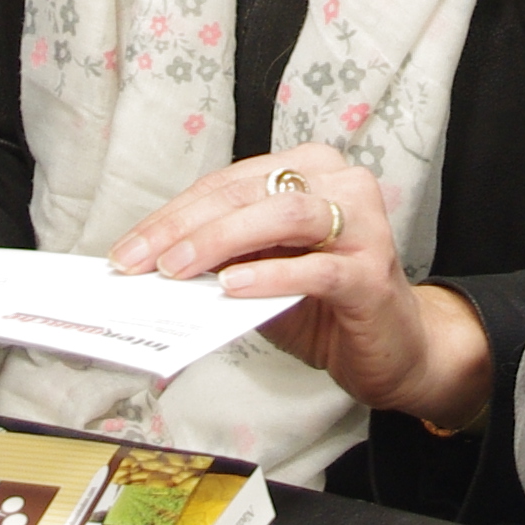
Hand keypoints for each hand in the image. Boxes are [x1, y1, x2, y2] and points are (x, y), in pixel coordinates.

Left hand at [107, 150, 491, 427]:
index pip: (228, 184)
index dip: (173, 214)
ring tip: (177, 269)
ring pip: (282, 215)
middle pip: (249, 192)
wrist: (397, 351)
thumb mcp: (267, 276)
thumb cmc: (327, 307)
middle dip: (185, 227)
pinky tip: (233, 287)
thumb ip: (226, 262)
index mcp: (310, 172)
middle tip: (139, 260)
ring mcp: (363, 226)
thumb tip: (157, 265)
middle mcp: (341, 185)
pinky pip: (316, 268)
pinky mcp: (373, 273)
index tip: (128, 247)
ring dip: (221, 241)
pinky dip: (270, 275)